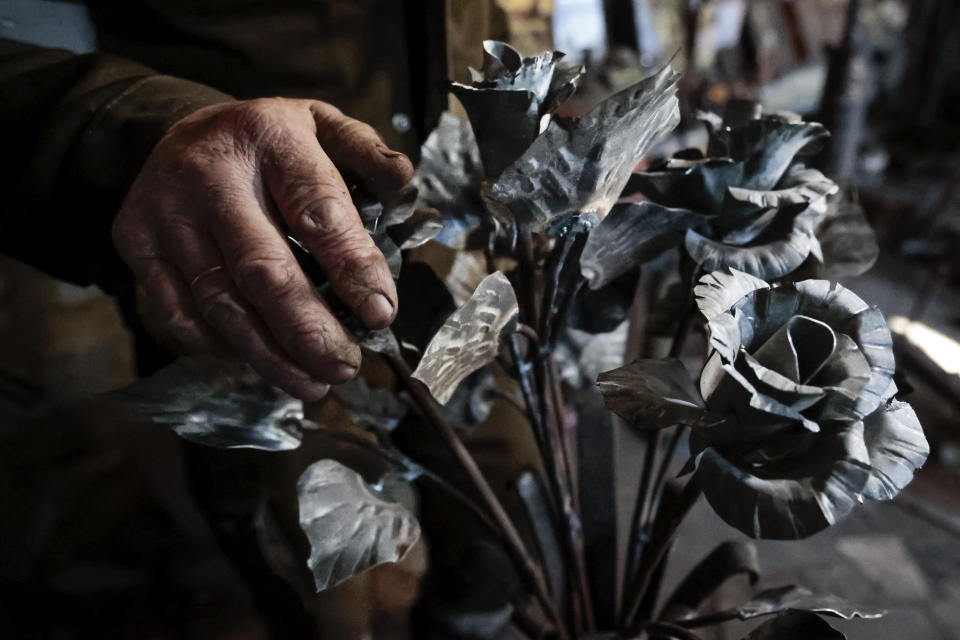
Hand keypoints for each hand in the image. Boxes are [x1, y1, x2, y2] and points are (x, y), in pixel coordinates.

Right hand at [112, 98, 413, 399]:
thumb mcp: (321, 124)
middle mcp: (210, 174)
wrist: (175, 126)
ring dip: (270, 356)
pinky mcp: (135, 241)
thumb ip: (367, 152)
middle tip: (346, 366)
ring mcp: (166, 211)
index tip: (380, 314)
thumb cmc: (267, 141)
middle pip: (262, 270)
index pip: (318, 211)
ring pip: (220, 303)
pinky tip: (260, 361)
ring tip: (312, 382)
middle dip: (310, 332)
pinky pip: (179, 313)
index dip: (352, 268)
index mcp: (269, 136)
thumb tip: (405, 183)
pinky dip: (223, 347)